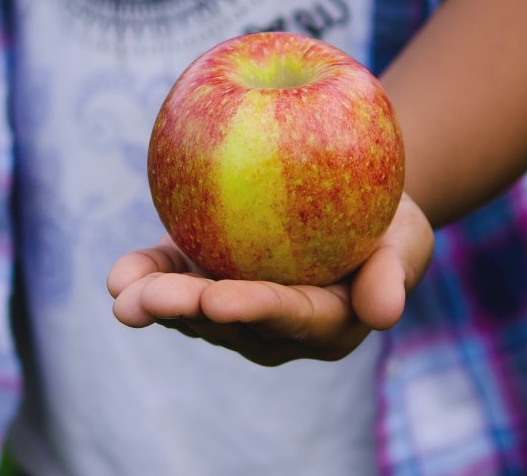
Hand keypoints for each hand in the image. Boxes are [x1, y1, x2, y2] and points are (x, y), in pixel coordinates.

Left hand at [107, 193, 432, 365]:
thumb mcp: (407, 240)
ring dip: (154, 301)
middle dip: (185, 312)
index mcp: (324, 324)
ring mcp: (236, 305)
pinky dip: (144, 274)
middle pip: (228, 321)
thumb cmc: (390, 221)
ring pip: (192, 309)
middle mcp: (273, 327)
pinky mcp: (206, 276)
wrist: (355, 198)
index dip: (252, 310)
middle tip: (147, 300)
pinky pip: (173, 277)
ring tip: (121, 292)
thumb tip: (385, 314)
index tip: (219, 300)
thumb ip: (394, 274)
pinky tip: (118, 275)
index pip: (287, 317)